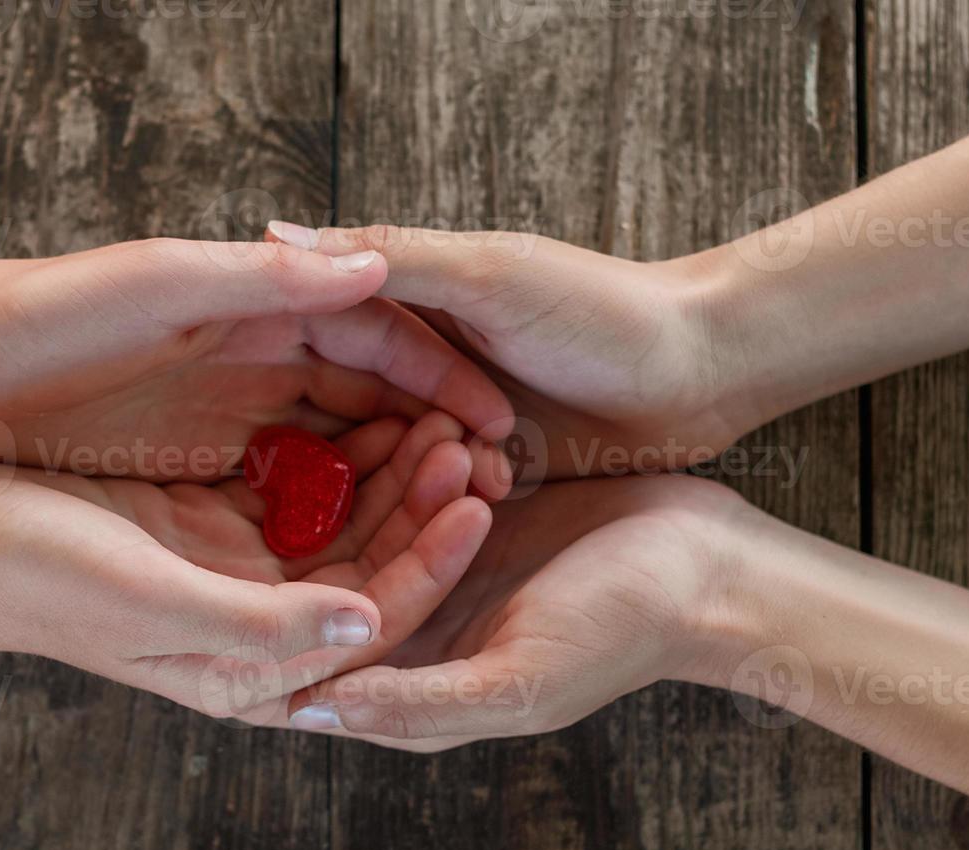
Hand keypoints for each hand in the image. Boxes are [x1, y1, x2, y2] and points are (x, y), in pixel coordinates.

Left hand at [0, 238, 513, 484]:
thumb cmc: (60, 312)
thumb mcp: (167, 284)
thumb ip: (273, 279)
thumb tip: (383, 265)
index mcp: (272, 308)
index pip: (386, 343)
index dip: (446, 383)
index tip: (500, 429)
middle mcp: (269, 365)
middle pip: (377, 408)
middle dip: (434, 449)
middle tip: (488, 496)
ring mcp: (241, 423)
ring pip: (343, 463)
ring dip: (394, 495)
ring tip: (447, 532)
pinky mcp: (210, 475)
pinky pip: (291, 504)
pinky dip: (332, 525)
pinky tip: (369, 559)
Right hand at [0, 412, 493, 720]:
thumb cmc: (44, 582)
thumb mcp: (160, 604)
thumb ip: (265, 624)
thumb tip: (369, 624)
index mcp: (249, 669)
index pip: (369, 619)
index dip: (429, 560)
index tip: (474, 498)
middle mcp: (255, 627)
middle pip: (368, 568)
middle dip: (423, 509)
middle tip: (472, 443)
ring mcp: (238, 575)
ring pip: (343, 525)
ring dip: (391, 477)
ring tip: (439, 417)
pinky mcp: (213, 529)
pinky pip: (299, 492)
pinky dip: (338, 456)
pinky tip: (374, 409)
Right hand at [265, 222, 753, 480]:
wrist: (702, 372)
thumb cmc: (600, 308)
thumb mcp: (489, 276)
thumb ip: (390, 259)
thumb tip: (268, 237)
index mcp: (404, 297)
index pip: (317, 336)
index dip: (288, 371)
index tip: (266, 413)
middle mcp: (416, 358)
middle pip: (347, 410)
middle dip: (363, 440)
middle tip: (377, 460)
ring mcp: (451, 415)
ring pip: (396, 461)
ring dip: (421, 472)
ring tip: (469, 465)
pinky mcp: (488, 463)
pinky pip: (446, 493)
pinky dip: (464, 493)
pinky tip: (499, 484)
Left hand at [283, 473, 968, 838]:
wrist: (708, 567)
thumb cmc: (623, 632)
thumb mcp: (518, 680)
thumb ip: (416, 705)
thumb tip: (306, 714)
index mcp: (410, 681)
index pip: (309, 659)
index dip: (265, 617)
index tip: (224, 559)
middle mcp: (413, 628)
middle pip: (332, 576)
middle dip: (328, 523)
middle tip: (306, 460)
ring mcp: (439, 570)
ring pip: (373, 518)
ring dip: (379, 475)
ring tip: (388, 430)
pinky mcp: (465, 519)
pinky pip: (414, 484)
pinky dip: (414, 452)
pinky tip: (414, 407)